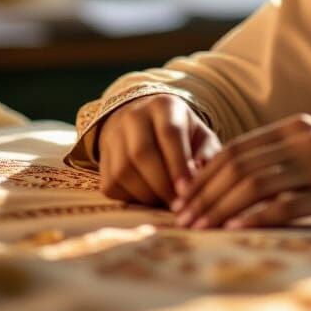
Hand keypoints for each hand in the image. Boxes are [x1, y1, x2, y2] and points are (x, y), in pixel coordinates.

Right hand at [96, 94, 221, 206]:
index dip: (178, 164)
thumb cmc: (183, 135)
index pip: (169, 133)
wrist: (147, 126)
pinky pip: (112, 185)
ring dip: (147, 194)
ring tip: (166, 202)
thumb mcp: (201, 136)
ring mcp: (113, 136)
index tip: (188, 190)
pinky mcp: (102, 159)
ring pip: (124, 171)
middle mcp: (134, 116)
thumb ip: (208, 154)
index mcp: (164, 106)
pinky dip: (132, 199)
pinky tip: (150, 199)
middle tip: (179, 204)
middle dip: (162, 184)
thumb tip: (202, 176)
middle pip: (142, 153)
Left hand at [173, 112, 310, 229]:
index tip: (181, 199)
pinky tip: (235, 230)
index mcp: (297, 127)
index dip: (203, 173)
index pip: (236, 148)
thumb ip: (282, 160)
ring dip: (220, 207)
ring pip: (254, 183)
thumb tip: (231, 185)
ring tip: (199, 229)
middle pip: (239, 163)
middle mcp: (305, 139)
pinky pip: (284, 203)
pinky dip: (254, 217)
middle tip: (181, 219)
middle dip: (204, 193)